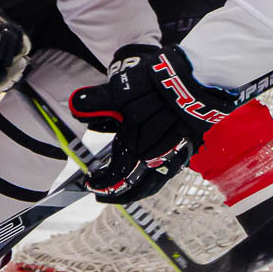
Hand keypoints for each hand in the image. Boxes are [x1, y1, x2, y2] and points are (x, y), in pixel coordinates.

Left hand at [70, 44, 235, 203]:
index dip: (102, 183)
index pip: (117, 174)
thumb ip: (97, 101)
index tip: (90, 184)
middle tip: (103, 195)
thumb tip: (76, 105)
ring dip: (136, 191)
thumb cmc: (157, 82)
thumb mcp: (122, 86)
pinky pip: (169, 172)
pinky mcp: (188, 146)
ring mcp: (175, 152)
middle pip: (135, 184)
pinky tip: (149, 179)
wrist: (196, 77)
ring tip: (124, 194)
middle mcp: (156, 152)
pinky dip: (155, 181)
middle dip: (117, 191)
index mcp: (137, 141)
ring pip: (154, 182)